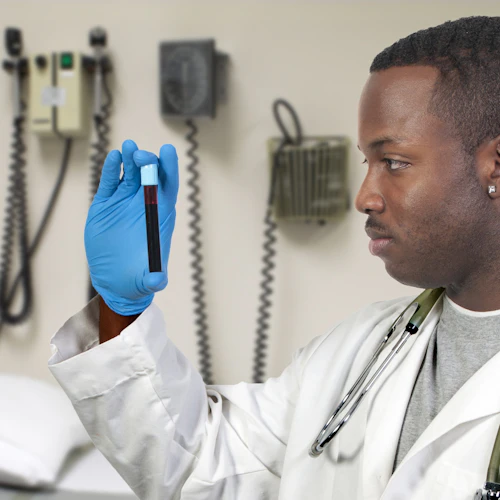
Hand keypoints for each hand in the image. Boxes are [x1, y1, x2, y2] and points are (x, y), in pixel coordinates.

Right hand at [84, 140, 178, 314]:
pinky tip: (112, 158)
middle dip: (147, 162)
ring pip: (130, 173)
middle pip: (150, 175)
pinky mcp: (106, 204)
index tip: (167, 151)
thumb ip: (154, 280)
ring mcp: (125, 201)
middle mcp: (145, 204)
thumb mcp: (147, 281)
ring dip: (129, 159)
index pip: (168, 185)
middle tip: (139, 156)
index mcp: (160, 215)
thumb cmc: (139, 279)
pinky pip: (110, 182)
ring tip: (127, 148)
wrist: (116, 280)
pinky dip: (111, 169)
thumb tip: (158, 282)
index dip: (169, 167)